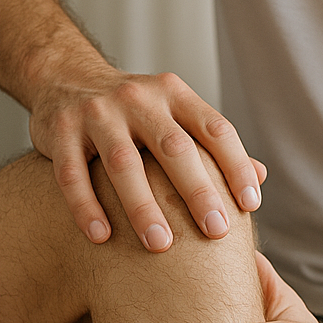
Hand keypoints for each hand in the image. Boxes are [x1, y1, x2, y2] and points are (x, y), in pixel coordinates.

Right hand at [28, 65, 265, 251]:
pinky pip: (72, 174)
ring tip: (160, 245)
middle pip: (173, 147)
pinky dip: (86, 207)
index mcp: (173, 94)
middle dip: (197, 191)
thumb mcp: (174, 114)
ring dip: (143, 207)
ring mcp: (96, 113)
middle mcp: (138, 99)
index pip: (215, 128)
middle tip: (216, 232)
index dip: (236, 165)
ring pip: (123, 163)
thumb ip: (212, 144)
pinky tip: (101, 238)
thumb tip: (261, 175)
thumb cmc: (133, 112)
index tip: (250, 205)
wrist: (65, 76)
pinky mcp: (60, 131)